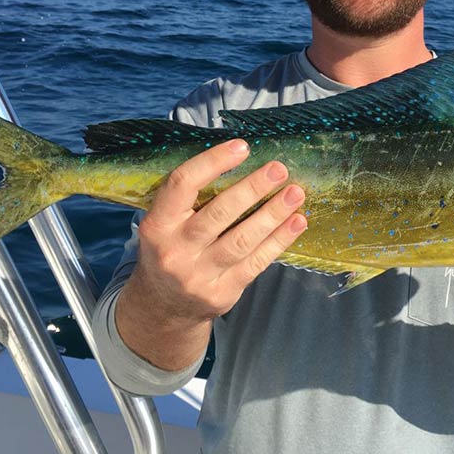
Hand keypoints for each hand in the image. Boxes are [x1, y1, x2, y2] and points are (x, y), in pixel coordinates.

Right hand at [115, 138, 306, 368]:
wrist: (163, 306)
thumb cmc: (171, 249)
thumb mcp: (164, 224)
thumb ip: (190, 198)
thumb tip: (237, 158)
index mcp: (157, 225)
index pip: (183, 185)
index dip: (213, 162)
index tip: (242, 147)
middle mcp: (175, 251)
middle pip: (220, 213)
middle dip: (253, 188)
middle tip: (279, 169)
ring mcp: (198, 275)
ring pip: (242, 240)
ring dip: (273, 214)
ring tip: (294, 193)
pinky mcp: (222, 293)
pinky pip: (256, 262)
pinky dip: (279, 240)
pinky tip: (296, 222)